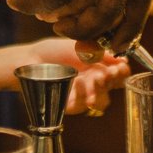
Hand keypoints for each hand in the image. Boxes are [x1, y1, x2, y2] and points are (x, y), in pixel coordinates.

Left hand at [11, 37, 132, 113]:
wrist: (30, 59)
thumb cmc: (52, 51)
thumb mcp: (80, 46)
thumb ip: (101, 53)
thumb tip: (123, 60)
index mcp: (97, 67)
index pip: (117, 74)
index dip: (121, 72)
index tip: (121, 67)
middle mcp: (91, 83)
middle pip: (111, 90)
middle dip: (112, 81)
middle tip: (108, 73)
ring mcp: (81, 95)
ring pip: (100, 102)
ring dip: (100, 90)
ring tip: (93, 79)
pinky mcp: (68, 105)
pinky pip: (82, 106)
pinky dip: (82, 95)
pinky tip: (78, 83)